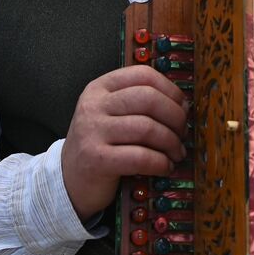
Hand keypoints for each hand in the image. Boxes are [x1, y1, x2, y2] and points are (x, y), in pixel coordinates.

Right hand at [61, 65, 189, 220]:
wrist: (69, 180)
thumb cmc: (100, 145)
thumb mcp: (112, 115)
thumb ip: (139, 104)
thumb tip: (184, 105)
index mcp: (100, 87)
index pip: (143, 75)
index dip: (170, 90)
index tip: (183, 107)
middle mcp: (93, 105)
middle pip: (148, 99)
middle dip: (175, 117)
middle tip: (183, 133)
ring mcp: (92, 131)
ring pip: (147, 128)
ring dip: (171, 143)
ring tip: (177, 153)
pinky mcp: (96, 159)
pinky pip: (140, 157)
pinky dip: (161, 163)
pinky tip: (165, 167)